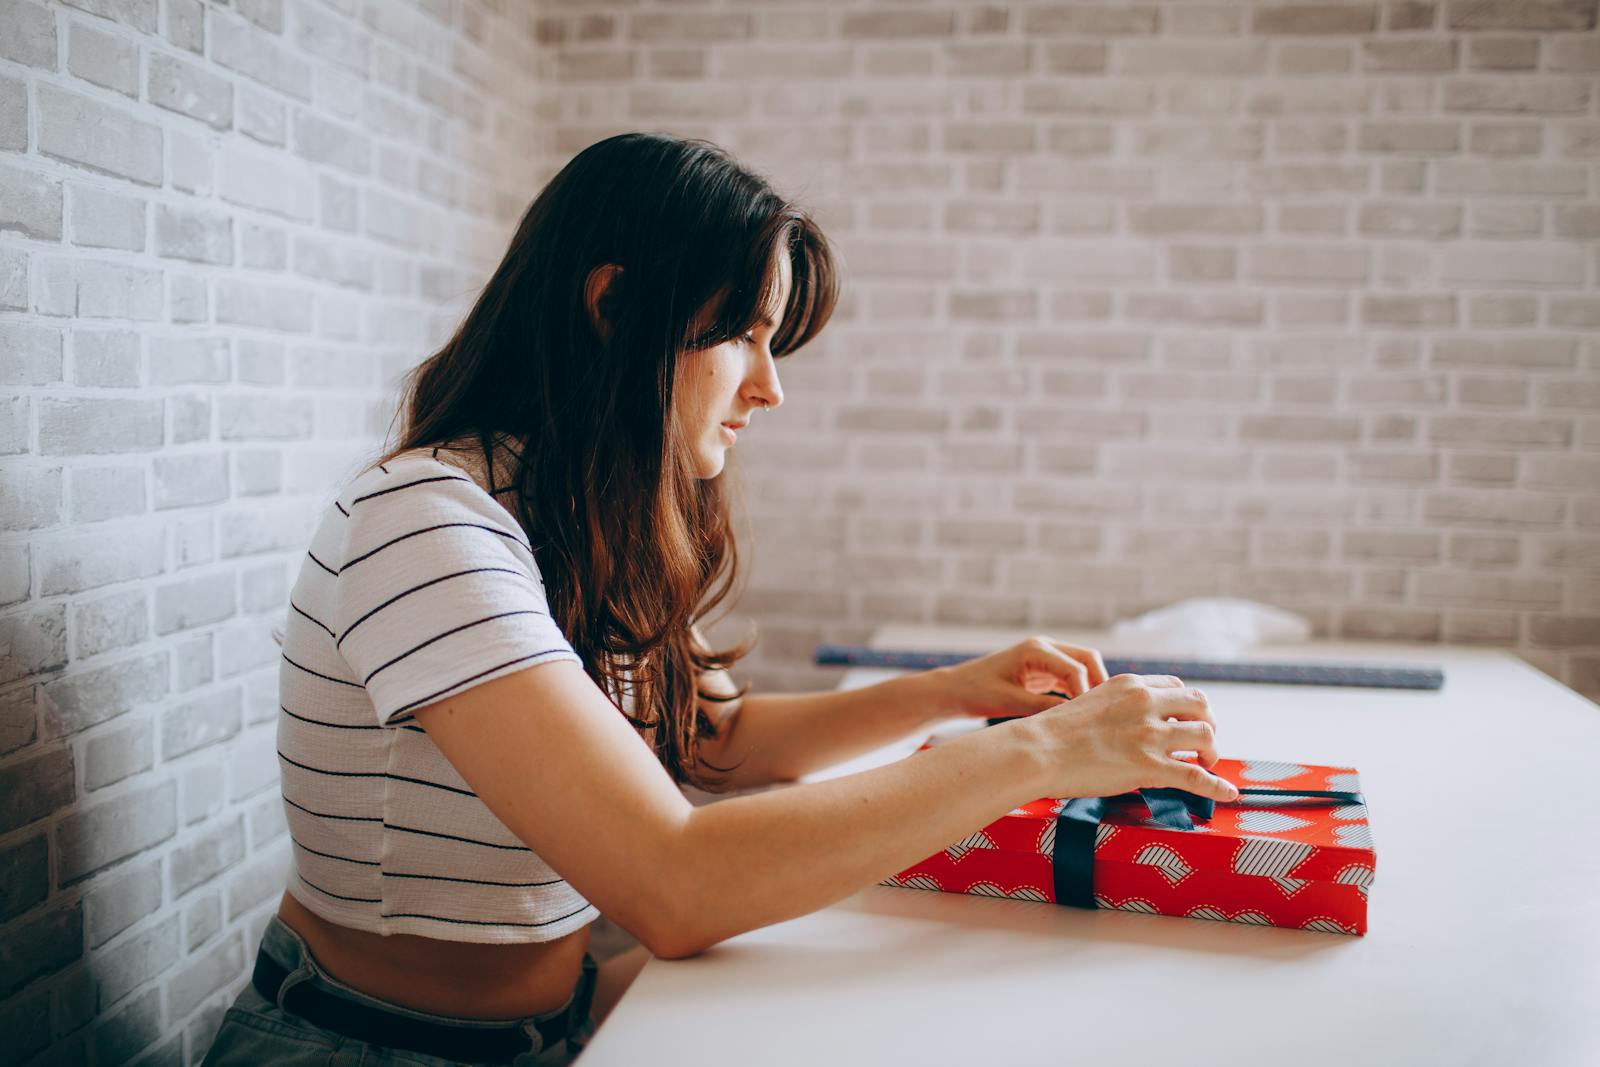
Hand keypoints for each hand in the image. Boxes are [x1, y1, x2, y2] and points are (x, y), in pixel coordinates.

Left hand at [930, 635, 1109, 719]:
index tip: (1089, 718)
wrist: (955, 690)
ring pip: (1082, 667)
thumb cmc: (975, 692)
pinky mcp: (1043, 671)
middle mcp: (1043, 648)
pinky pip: (1070, 678)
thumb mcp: (1008, 702)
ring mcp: (1045, 657)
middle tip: (1106, 712)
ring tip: (1098, 716)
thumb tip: (1074, 716)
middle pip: (1087, 658)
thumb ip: (1041, 707)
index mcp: (1034, 649)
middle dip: (1099, 682)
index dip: (1086, 692)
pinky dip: (1079, 692)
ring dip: (1091, 687)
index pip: (1074, 667)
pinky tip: (1082, 714)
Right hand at [1013, 673, 1237, 802]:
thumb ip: (1117, 706)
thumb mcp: (1090, 701)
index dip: (1186, 705)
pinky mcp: (1150, 766)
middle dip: (1208, 723)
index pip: (1175, 687)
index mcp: (1130, 685)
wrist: (1037, 750)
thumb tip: (1128, 725)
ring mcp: (1149, 734)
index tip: (1185, 719)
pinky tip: (1228, 793)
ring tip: (1206, 763)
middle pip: (1200, 705)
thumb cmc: (1052, 732)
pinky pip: (1197, 776)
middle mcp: (1145, 703)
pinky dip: (1218, 786)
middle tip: (1203, 742)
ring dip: (1212, 751)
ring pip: (1205, 735)